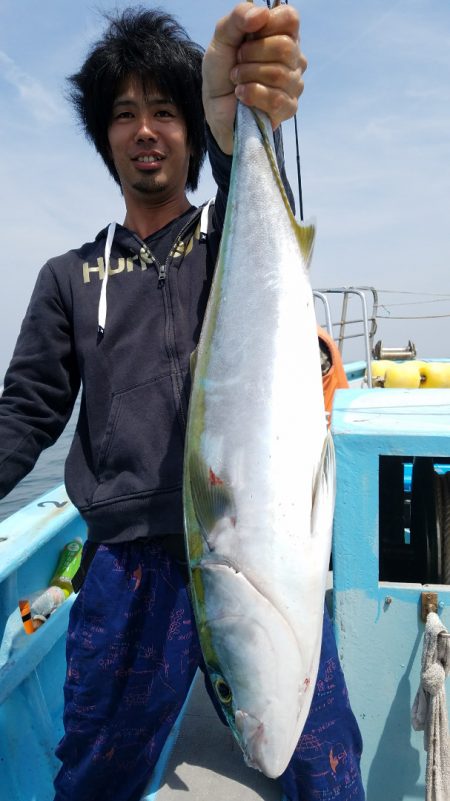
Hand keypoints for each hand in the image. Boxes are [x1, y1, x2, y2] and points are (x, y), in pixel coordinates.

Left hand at [202, 2, 306, 153]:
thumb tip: (262, 14)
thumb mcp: (222, 37)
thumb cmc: (222, 71)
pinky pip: (276, 99)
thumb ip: (238, 17)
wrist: (214, 106)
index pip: (290, 18)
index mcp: (282, 35)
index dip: (266, 24)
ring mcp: (294, 84)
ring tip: (237, 80)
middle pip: (285, 46)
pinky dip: (252, 95)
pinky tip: (242, 95)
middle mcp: (294, 57)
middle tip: (238, 62)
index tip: (248, 36)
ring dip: (248, 76)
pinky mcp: (289, 108)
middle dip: (251, 54)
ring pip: (279, 74)